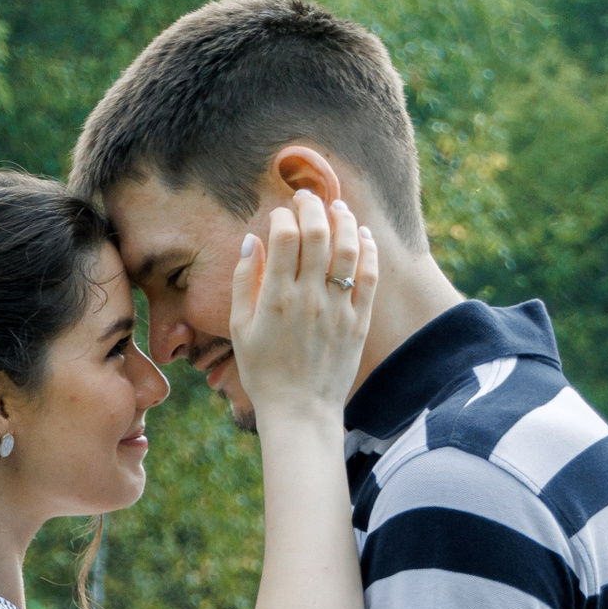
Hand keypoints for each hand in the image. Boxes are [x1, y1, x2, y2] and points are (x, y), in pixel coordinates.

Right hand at [225, 191, 378, 421]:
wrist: (300, 410)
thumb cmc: (264, 371)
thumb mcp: (239, 329)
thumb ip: (244, 283)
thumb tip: (251, 242)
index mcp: (275, 298)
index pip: (284, 237)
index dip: (282, 216)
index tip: (279, 214)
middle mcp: (309, 298)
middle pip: (318, 234)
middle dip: (312, 206)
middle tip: (307, 198)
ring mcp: (338, 308)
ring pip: (348, 248)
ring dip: (343, 220)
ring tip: (337, 208)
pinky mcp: (359, 320)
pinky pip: (368, 275)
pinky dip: (367, 250)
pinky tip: (363, 235)